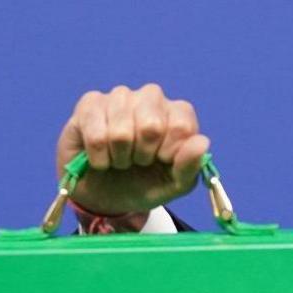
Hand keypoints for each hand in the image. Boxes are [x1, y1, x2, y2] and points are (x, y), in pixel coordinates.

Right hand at [55, 83, 210, 216]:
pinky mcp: (90, 104)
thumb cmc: (145, 183)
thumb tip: (202, 143)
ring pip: (121, 132)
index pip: (181, 126)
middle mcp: (151, 98)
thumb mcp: (174, 184)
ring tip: (120, 159)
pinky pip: (96, 135)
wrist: (106, 195)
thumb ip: (191, 167)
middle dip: (143, 156)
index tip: (163, 161)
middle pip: (151, 126)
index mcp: (178, 113)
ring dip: (119, 158)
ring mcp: (120, 97)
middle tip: (139, 161)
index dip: (170, 153)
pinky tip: (100, 157)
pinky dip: (99, 158)